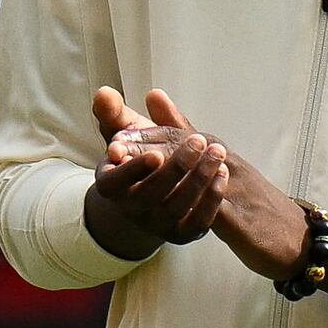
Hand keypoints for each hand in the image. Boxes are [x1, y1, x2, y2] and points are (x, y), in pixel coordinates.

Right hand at [86, 82, 234, 256]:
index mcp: (110, 186)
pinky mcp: (182, 234)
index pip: (115, 183)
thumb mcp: (123, 133)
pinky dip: (212, 198)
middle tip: (199, 141)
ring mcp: (157, 226)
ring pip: (177, 207)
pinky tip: (223, 173)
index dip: (135, 170)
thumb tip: (104, 93)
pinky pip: (198, 222)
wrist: (151, 192)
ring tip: (217, 151)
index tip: (156, 153)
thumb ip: (113, 113)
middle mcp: (131, 210)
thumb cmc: (137, 155)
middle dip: (177, 167)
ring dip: (200, 179)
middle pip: (151, 195)